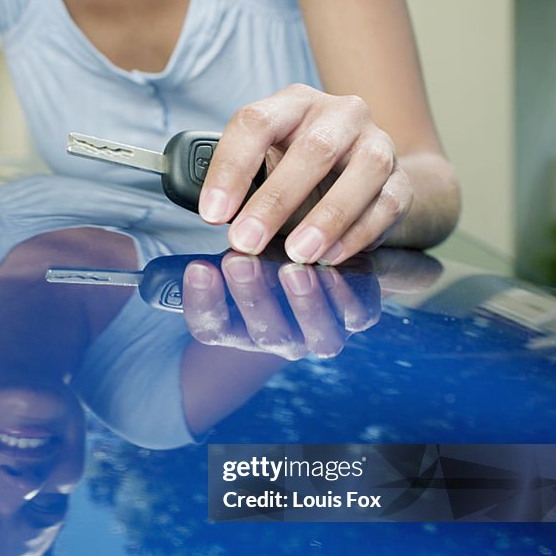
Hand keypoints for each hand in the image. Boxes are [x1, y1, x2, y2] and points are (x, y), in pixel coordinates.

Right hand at [181, 252, 380, 359]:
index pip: (212, 329)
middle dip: (252, 297)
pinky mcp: (357, 315)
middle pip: (264, 334)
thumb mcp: (240, 241)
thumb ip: (219, 240)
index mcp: (239, 325)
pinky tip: (332, 269)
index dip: (202, 304)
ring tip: (292, 270)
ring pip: (314, 337)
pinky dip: (345, 297)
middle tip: (239, 261)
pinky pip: (355, 317)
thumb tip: (198, 217)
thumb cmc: (269, 245)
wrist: (322, 248)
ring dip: (303, 305)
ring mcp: (320, 331)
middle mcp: (279, 336)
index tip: (197, 268)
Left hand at [198, 84, 413, 264]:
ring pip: (363, 172)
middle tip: (246, 241)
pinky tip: (330, 256)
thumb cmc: (297, 173)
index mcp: (293, 104)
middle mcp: (340, 114)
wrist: (362, 178)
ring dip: (328, 217)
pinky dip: (358, 233)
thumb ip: (241, 186)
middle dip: (275, 201)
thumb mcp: (264, 166)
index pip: (256, 123)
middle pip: (313, 150)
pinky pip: (387, 204)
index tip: (213, 214)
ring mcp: (377, 143)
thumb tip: (216, 218)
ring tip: (297, 253)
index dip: (231, 169)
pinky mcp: (402, 179)